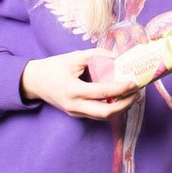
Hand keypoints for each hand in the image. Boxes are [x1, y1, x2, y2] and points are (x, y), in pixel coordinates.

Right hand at [19, 50, 140, 119]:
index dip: (121, 89)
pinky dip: (111, 109)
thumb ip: (97, 55)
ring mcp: (75, 112)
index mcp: (74, 90)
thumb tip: (117, 57)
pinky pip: (96, 115)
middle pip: (106, 113)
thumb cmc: (54, 67)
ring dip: (120, 109)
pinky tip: (120, 100)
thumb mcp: (75, 57)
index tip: (134, 83)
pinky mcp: (76, 114)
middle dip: (125, 105)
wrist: (34, 82)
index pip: (103, 92)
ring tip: (132, 97)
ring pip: (102, 117)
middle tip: (137, 94)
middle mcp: (75, 106)